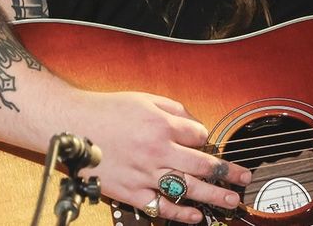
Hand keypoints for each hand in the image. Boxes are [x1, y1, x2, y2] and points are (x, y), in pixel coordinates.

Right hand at [64, 90, 250, 223]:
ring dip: (213, 196)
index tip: (204, 142)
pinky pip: (160, 205)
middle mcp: (156, 151)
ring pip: (187, 188)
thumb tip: (195, 124)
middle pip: (202, 165)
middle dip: (226, 172)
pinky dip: (180, 213)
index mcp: (161, 125)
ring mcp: (144, 174)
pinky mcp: (129, 191)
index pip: (199, 136)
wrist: (69, 126)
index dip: (205, 139)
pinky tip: (196, 216)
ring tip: (232, 200)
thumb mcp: (144, 98)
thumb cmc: (106, 110)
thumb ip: (174, 109)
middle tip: (244, 178)